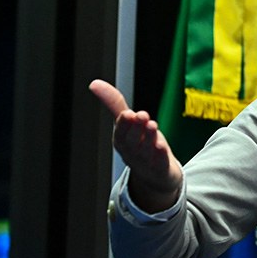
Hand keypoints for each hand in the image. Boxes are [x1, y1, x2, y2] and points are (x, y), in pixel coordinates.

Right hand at [89, 79, 182, 212]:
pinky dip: (159, 156)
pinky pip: (159, 163)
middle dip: (136, 128)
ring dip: (148, 138)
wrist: (155, 174)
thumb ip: (115, 104)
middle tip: (141, 115)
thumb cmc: (140, 144)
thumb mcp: (128, 123)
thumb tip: (94, 83)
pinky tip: (161, 147)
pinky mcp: (160, 169)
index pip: (121, 132)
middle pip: (132, 141)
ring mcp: (146, 162)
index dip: (124, 124)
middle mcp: (132, 152)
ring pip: (145, 151)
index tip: (128, 113)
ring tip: (152, 125)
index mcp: (122, 140)